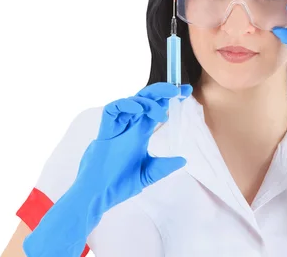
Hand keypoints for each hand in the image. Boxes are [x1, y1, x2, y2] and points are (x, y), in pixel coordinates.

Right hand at [23, 82, 191, 256]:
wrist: (99, 196)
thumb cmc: (119, 184)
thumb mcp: (147, 174)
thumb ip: (163, 166)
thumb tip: (183, 160)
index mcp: (140, 133)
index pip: (156, 109)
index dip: (169, 98)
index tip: (186, 91)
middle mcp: (129, 126)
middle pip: (144, 100)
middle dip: (160, 91)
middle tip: (176, 89)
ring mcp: (117, 128)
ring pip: (130, 101)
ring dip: (147, 101)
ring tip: (160, 112)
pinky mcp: (105, 131)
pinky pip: (112, 110)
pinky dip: (125, 105)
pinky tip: (138, 109)